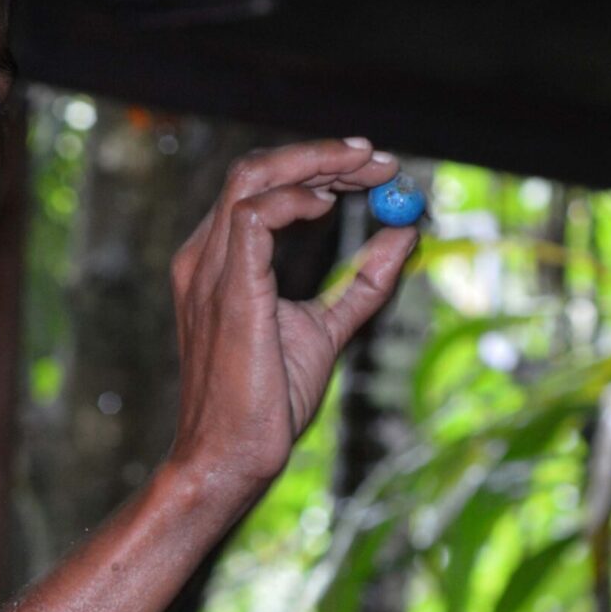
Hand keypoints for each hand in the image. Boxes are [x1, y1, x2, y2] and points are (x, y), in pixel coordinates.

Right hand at [167, 139, 419, 504]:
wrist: (232, 457)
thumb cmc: (266, 402)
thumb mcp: (327, 329)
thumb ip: (363, 284)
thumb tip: (406, 235)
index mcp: (220, 264)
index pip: (262, 187)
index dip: (318, 167)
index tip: (372, 168)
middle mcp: (204, 258)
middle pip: (255, 169)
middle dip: (323, 155)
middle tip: (380, 159)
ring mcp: (209, 271)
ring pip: (252, 178)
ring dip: (316, 163)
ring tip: (368, 168)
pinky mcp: (227, 290)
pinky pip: (253, 216)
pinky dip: (297, 198)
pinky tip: (332, 207)